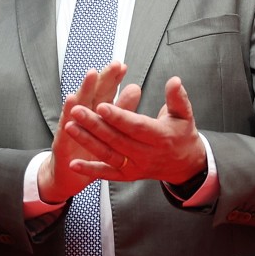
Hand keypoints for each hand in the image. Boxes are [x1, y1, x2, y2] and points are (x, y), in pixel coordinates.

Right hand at [38, 62, 126, 202]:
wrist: (67, 175)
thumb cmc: (89, 151)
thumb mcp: (107, 131)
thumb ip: (121, 109)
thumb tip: (135, 88)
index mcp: (95, 113)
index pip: (106, 92)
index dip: (114, 80)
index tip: (122, 66)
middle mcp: (82, 116)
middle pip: (94, 93)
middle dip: (104, 78)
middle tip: (114, 64)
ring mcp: (70, 125)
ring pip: (79, 104)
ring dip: (85, 88)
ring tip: (92, 74)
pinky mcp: (62, 139)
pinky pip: (65, 123)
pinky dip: (67, 110)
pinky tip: (71, 99)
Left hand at [66, 76, 206, 183]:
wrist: (185, 165)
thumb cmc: (181, 134)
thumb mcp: (184, 116)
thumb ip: (178, 98)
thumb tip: (174, 80)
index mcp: (161, 137)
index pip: (136, 126)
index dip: (118, 116)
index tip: (100, 105)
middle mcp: (147, 154)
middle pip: (117, 139)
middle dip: (95, 125)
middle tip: (76, 111)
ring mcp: (136, 167)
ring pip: (108, 155)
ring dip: (87, 142)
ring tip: (69, 127)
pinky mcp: (128, 175)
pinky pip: (107, 174)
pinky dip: (90, 170)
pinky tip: (72, 164)